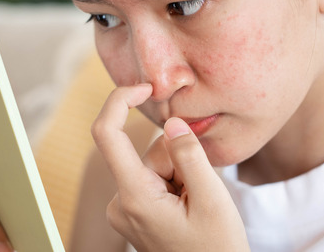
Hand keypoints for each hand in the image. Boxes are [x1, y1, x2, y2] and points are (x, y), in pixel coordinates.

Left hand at [92, 85, 249, 251]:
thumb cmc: (216, 249)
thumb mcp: (211, 199)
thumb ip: (189, 156)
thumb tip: (170, 122)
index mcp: (134, 198)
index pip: (107, 134)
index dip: (120, 101)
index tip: (146, 88)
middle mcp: (121, 203)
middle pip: (147, 153)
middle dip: (178, 160)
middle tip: (202, 191)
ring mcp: (126, 210)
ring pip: (154, 167)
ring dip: (180, 175)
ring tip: (197, 206)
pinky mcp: (134, 213)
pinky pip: (154, 181)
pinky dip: (175, 185)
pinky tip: (189, 208)